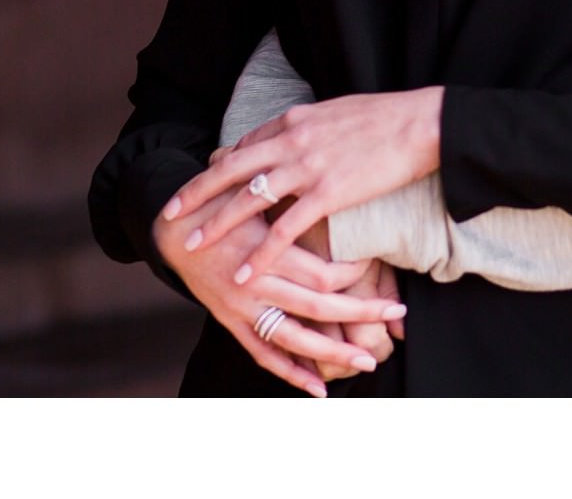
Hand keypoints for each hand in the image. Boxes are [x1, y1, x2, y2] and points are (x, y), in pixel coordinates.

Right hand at [152, 190, 407, 396]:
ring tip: (367, 362)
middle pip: (316, 307)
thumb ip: (292, 200)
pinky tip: (319, 389)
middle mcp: (255, 285)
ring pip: (294, 338)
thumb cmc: (223, 204)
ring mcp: (242, 309)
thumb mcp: (256, 195)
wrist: (173, 230)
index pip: (319, 272)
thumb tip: (337, 183)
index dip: (353, 274)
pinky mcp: (231, 323)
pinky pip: (263, 354)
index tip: (377, 266)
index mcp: (265, 251)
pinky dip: (291, 374)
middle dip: (361, 312)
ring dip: (334, 353)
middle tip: (398, 312)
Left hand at [162, 86, 442, 283]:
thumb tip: (300, 134)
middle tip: (170, 213)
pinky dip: (259, 253)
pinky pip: (284, 229)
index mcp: (295, 120)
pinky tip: (244, 272)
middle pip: (230, 169)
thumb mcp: (338, 112)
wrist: (421, 123)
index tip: (205, 181)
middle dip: (196, 193)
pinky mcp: (329, 193)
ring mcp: (308, 167)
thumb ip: (311, 127)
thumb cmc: (387, 118)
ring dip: (216, 225)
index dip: (221, 166)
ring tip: (192, 245)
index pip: (246, 145)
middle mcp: (292, 140)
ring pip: (248, 200)